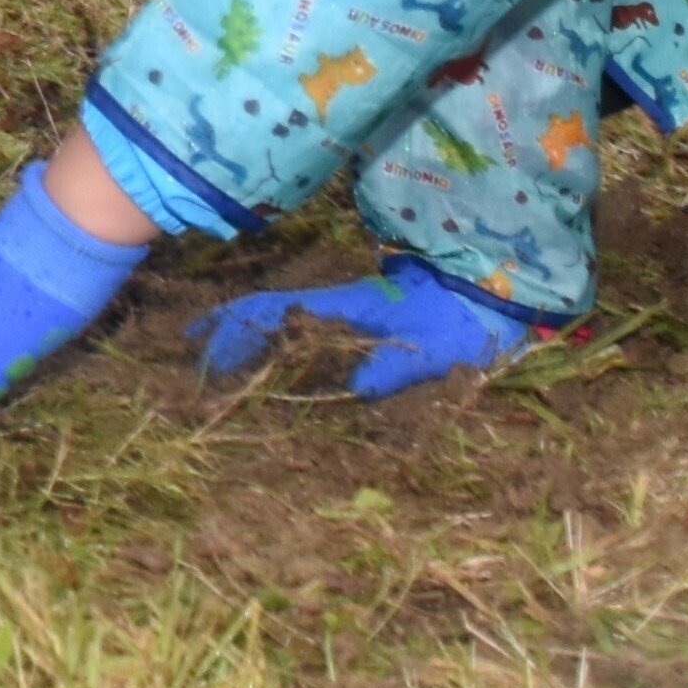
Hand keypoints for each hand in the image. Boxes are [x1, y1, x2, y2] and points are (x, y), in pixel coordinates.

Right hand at [189, 259, 538, 395]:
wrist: (493, 296)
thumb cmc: (462, 324)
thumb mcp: (429, 353)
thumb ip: (389, 372)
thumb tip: (347, 391)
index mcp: (345, 306)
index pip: (274, 310)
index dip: (234, 327)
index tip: (198, 344)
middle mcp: (338, 306)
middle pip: (270, 313)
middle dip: (229, 332)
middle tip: (194, 358)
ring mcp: (349, 312)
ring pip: (286, 320)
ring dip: (251, 338)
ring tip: (220, 363)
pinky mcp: (363, 323)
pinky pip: (306, 330)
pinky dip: (277, 343)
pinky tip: (272, 364)